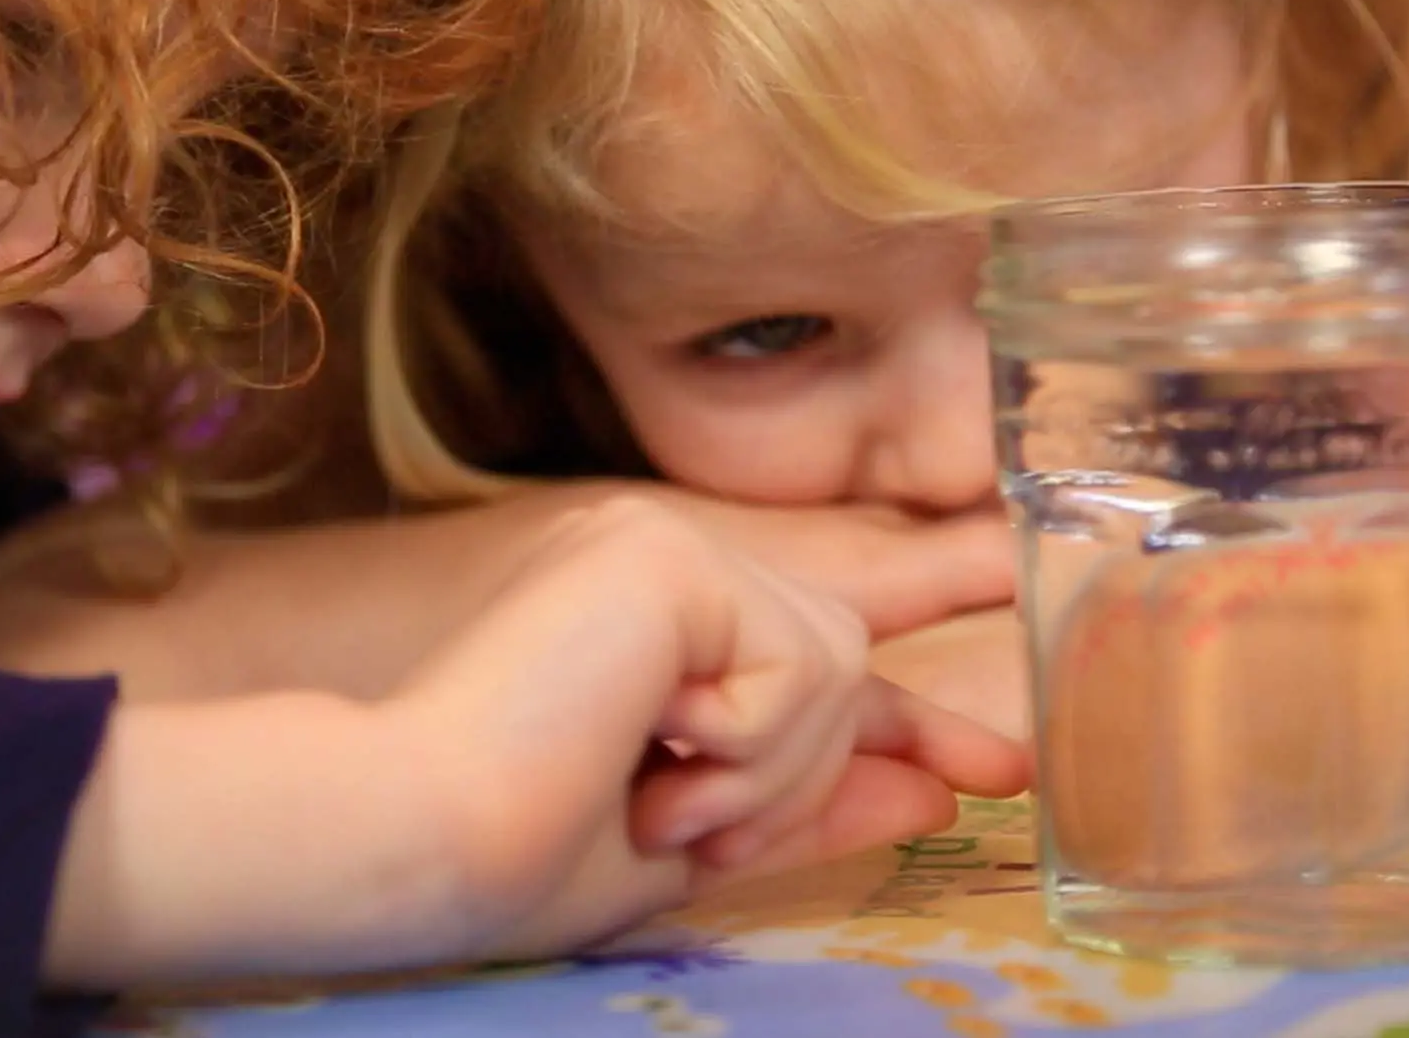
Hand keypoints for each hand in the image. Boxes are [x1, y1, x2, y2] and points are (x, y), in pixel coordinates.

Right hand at [388, 497, 1030, 963]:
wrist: (418, 838)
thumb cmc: (512, 856)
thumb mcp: (690, 844)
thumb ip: (804, 806)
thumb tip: (931, 793)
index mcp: (647, 631)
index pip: (809, 665)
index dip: (902, 718)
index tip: (990, 771)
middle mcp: (656, 572)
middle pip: (837, 672)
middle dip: (789, 782)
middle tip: (675, 825)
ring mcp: (660, 551)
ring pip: (833, 669)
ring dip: (763, 776)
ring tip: (657, 794)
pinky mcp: (666, 554)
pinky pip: (803, 660)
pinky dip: (750, 741)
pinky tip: (656, 741)